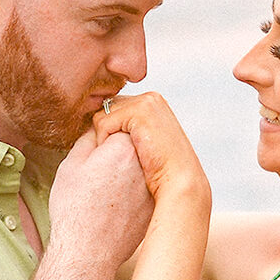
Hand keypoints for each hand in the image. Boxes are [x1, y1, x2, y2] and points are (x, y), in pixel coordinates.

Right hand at [48, 127, 153, 271]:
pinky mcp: (155, 205)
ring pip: (138, 168)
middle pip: (132, 145)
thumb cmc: (75, 209)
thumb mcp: (71, 164)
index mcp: (125, 147)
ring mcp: (153, 186)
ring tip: (105, 191)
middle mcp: (146, 164)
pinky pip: (143, 188)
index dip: (102, 139)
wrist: (87, 253)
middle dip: (117, 153)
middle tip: (98, 175)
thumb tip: (99, 130)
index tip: (92, 157)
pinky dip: (132, 191)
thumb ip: (89, 138)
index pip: (118, 126)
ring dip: (126, 172)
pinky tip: (115, 205)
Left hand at [93, 92, 210, 208]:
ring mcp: (146, 102)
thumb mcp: (146, 142)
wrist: (179, 181)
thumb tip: (101, 122)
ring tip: (123, 154)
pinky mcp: (138, 112)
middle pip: (106, 109)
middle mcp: (150, 98)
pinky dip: (104, 141)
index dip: (110, 130)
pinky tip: (122, 155)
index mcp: (153, 103)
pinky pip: (102, 123)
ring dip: (104, 138)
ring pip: (102, 115)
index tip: (119, 150)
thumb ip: (130, 128)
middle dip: (106, 132)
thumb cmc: (161, 170)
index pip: (114, 108)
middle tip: (120, 154)